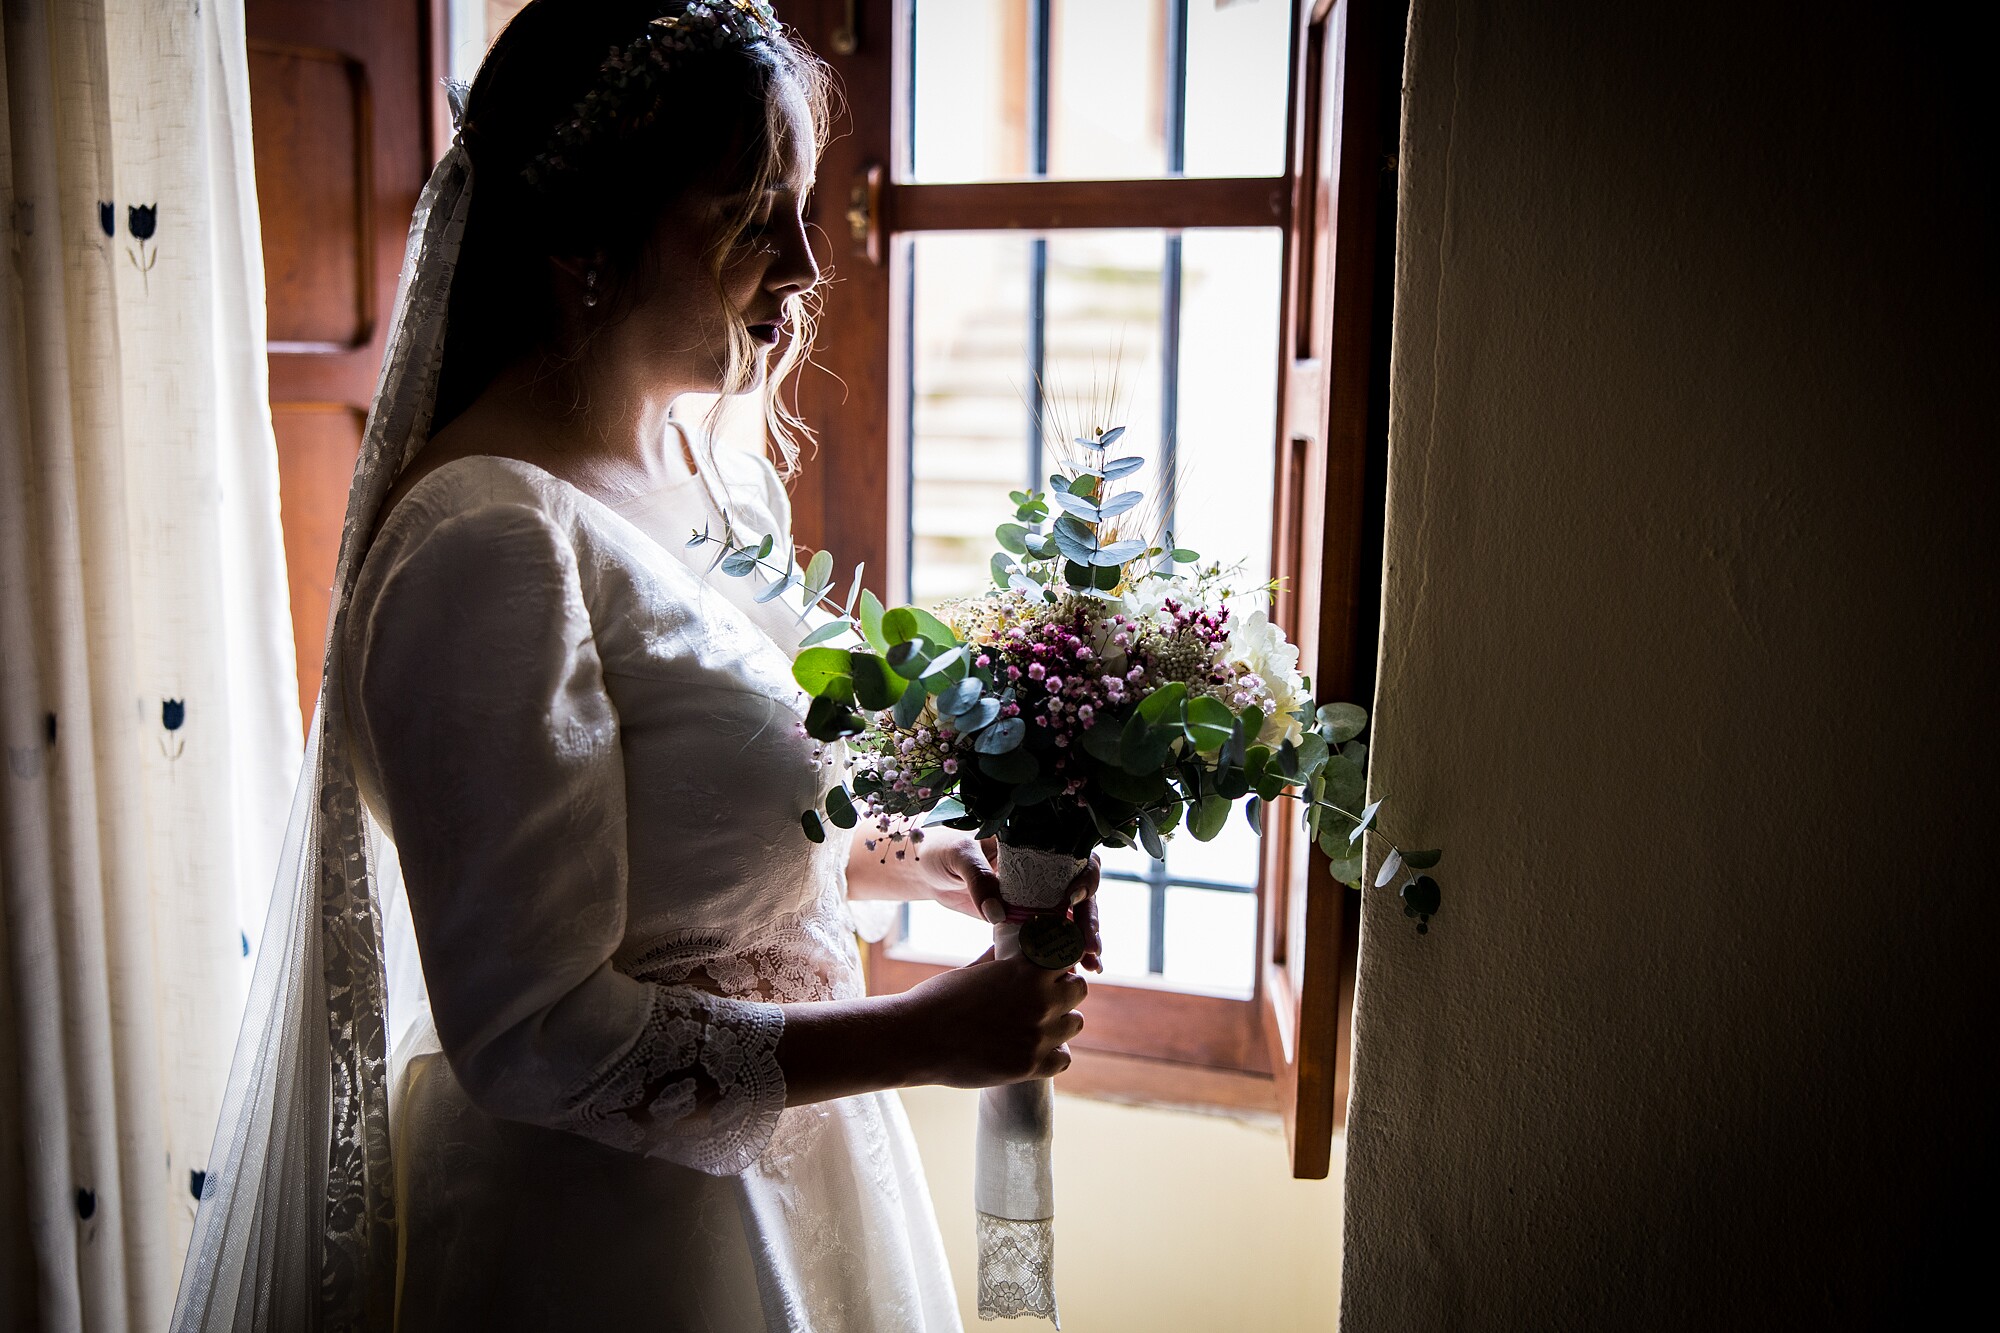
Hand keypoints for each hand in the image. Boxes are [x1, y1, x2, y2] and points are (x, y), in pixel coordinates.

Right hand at [895, 950, 1087, 1086]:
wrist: (917, 1039)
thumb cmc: (938, 1000)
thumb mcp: (974, 970)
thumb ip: (1000, 960)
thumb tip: (1008, 947)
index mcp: (1026, 970)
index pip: (1068, 956)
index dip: (1059, 962)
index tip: (1050, 969)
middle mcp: (1040, 1000)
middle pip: (1078, 989)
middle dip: (1063, 990)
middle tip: (1043, 998)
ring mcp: (1038, 1035)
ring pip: (1075, 1023)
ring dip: (1060, 1023)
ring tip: (1036, 1025)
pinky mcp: (1030, 1066)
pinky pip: (1063, 1058)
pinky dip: (1052, 1055)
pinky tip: (1033, 1050)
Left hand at [924, 835, 1103, 973]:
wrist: (926, 869)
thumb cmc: (943, 849)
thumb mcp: (960, 855)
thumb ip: (978, 878)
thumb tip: (998, 914)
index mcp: (1036, 844)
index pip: (1075, 857)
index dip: (1084, 876)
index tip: (1074, 898)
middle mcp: (1044, 869)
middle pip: (1081, 892)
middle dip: (1088, 919)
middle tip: (1088, 946)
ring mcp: (1037, 895)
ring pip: (1071, 917)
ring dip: (1083, 940)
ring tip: (1090, 965)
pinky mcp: (1025, 918)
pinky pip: (1050, 934)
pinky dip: (1064, 951)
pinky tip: (1079, 968)